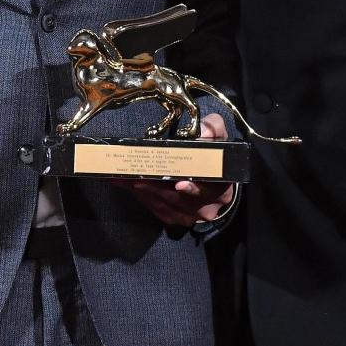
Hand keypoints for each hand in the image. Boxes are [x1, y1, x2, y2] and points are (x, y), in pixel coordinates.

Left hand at [116, 113, 234, 226]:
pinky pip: (155, 208)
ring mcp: (189, 216)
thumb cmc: (214, 156)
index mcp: (221, 188)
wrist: (214, 180)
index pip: (210, 190)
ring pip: (164, 205)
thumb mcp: (219, 136)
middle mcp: (206, 207)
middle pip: (179, 200)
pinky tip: (125, 183)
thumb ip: (213, 128)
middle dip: (156, 188)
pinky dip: (140, 195)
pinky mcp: (173, 218)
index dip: (194, 188)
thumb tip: (202, 130)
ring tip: (124, 178)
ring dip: (143, 191)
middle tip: (137, 177)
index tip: (179, 184)